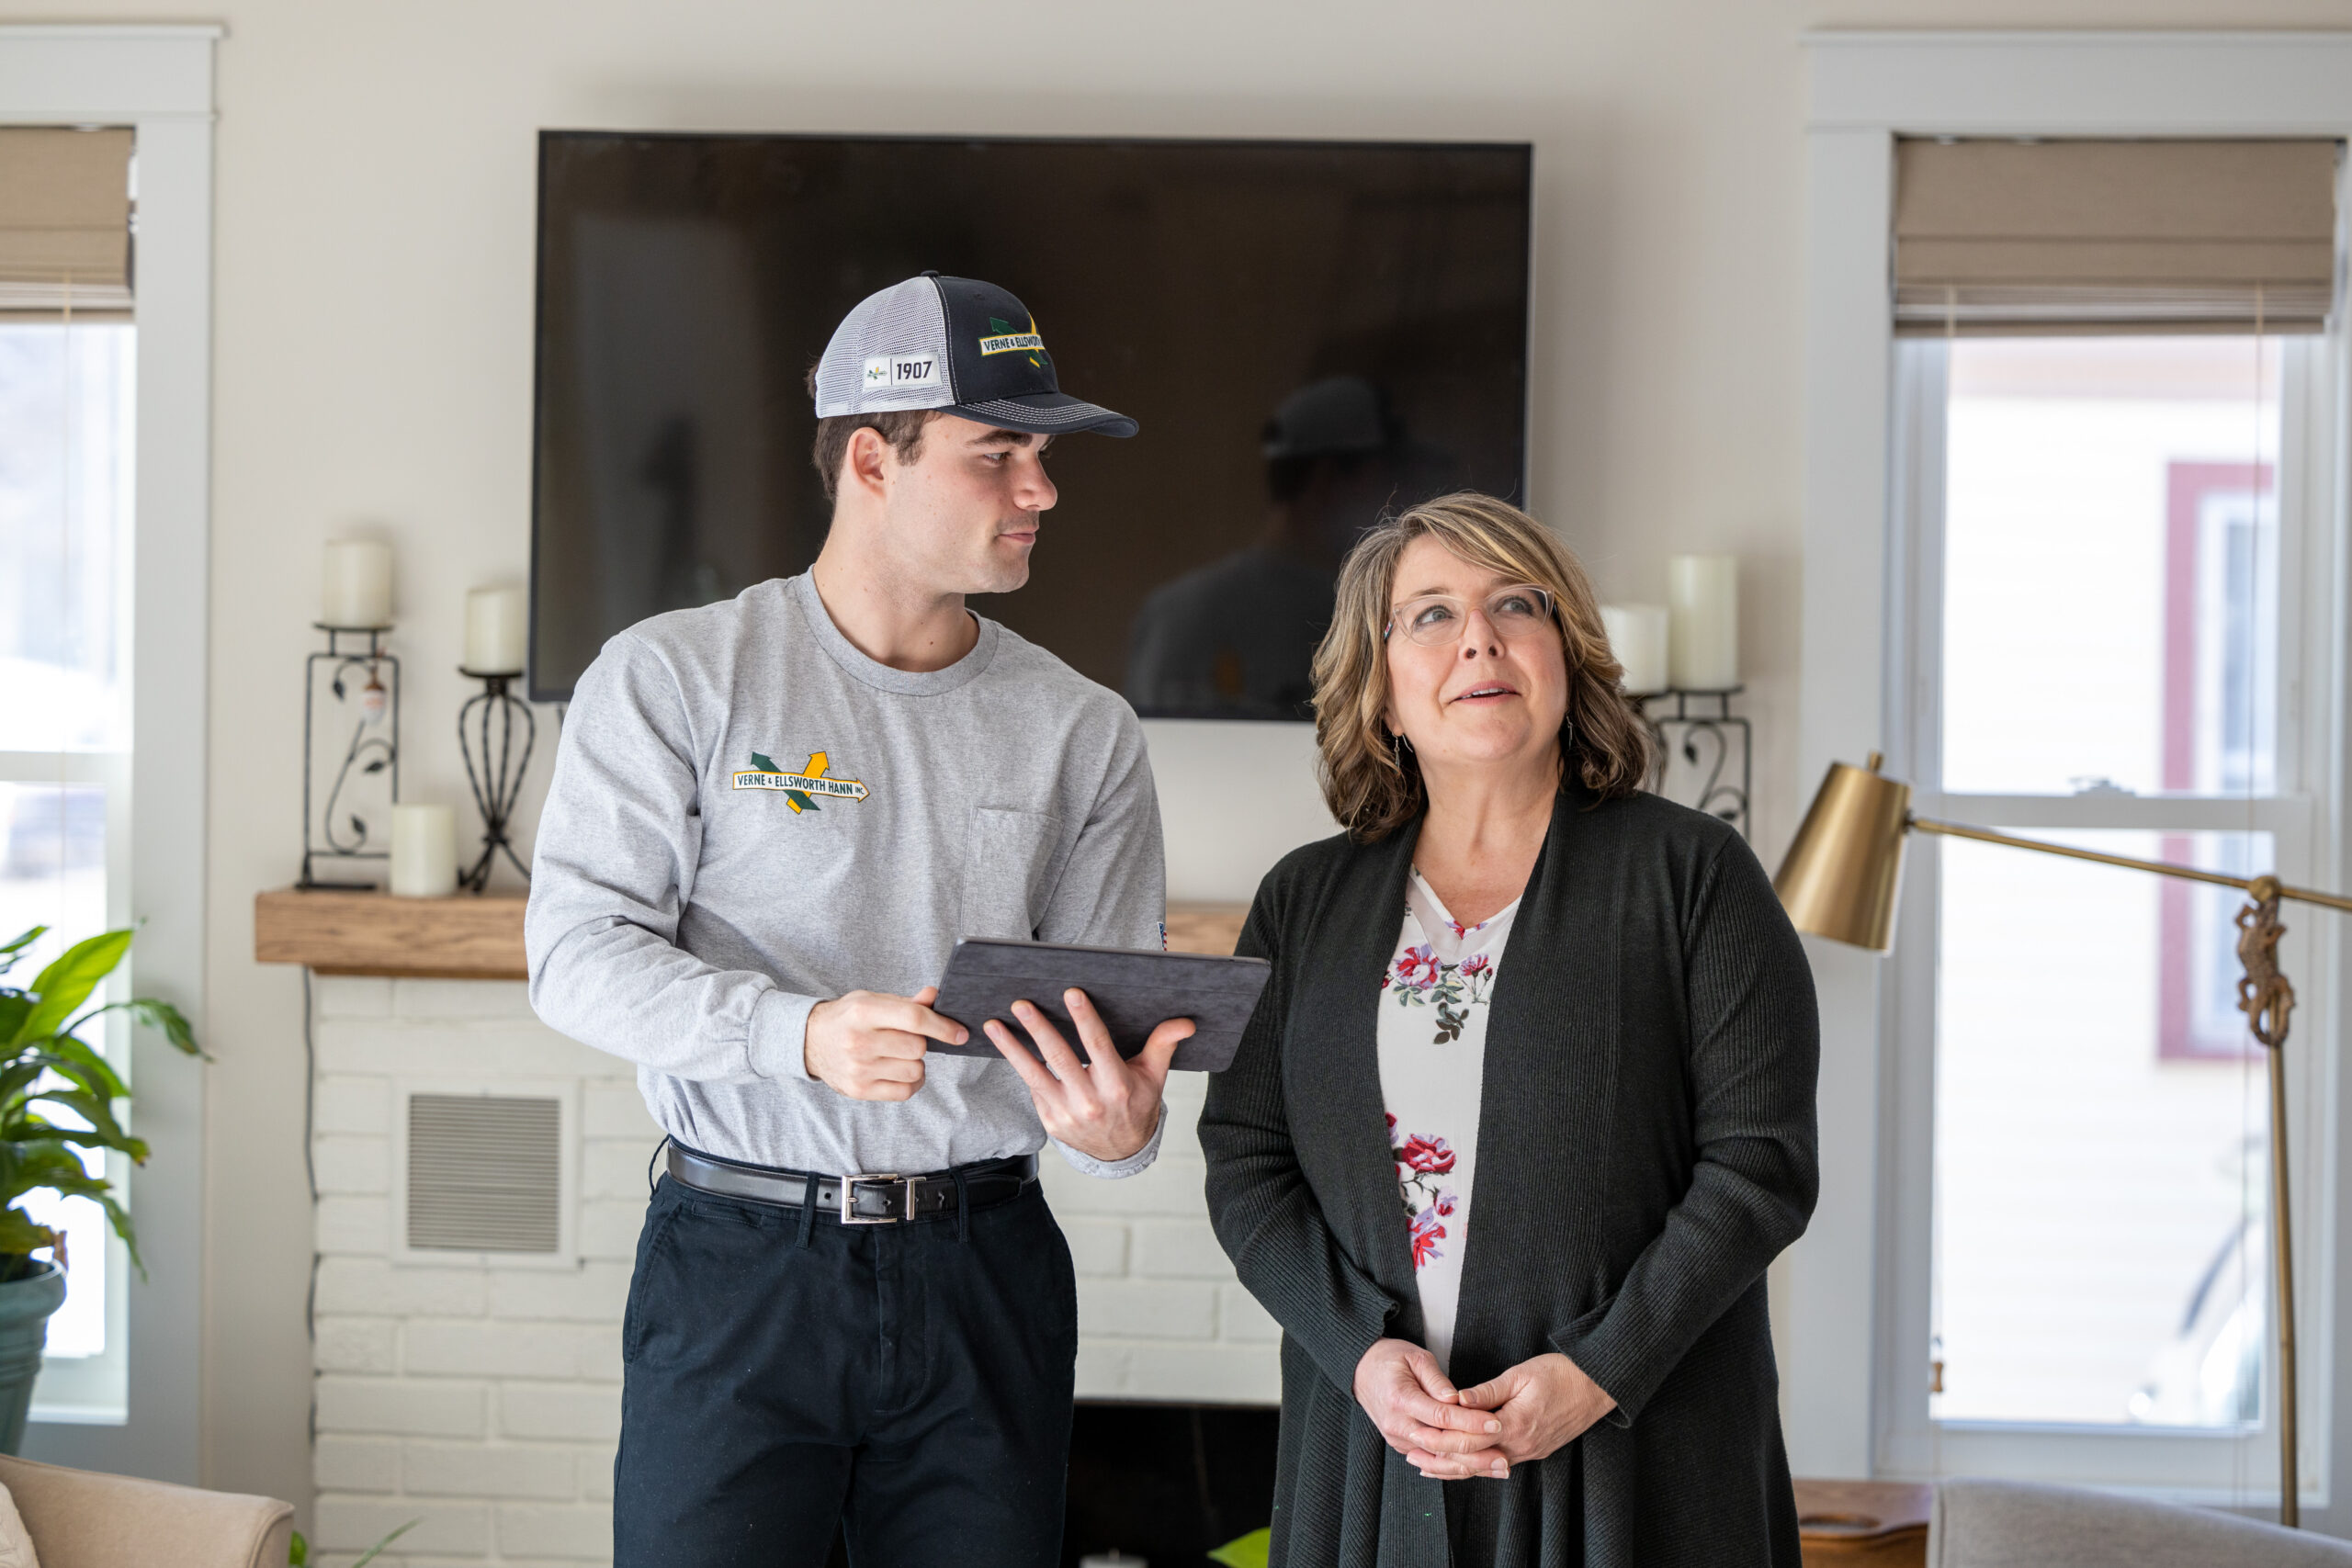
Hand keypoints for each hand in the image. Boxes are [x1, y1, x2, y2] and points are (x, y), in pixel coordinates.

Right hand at [804, 986, 966, 1100]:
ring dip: (915, 1063)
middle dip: (921, 1043)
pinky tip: (899, 1071)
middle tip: (907, 1039)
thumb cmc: (848, 1018)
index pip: (914, 1019)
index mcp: (864, 1011)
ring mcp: (859, 1069)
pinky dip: (910, 1082)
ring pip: (914, 1071)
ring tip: (899, 1055)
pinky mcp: (859, 1090)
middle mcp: (859, 1041)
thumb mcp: (872, 1000)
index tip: (959, 1033)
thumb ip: (906, 1002)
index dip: (943, 1026)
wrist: (810, 1041)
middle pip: (917, 1047)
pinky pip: (904, 1092)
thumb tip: (935, 996)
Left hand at [984, 988, 1192, 1162]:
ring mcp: (1067, 1114)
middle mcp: (1091, 1102)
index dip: (1085, 1019)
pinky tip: (1005, 1045)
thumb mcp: (1154, 1077)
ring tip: (994, 1025)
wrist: (1122, 1152)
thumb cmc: (1138, 1105)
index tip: (1071, 993)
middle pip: (1061, 1058)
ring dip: (1012, 1048)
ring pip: (1035, 1074)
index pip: (1099, 1046)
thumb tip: (1185, 1022)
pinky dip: (1019, 1066)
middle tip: (1021, 1003)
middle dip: (1039, 1029)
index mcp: (1118, 1087)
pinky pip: (1033, 1089)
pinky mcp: (1051, 1122)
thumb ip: (1163, 1045)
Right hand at [1352, 1339, 1502, 1473]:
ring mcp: (1397, 1438)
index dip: (1470, 1422)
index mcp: (1400, 1399)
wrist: (1361, 1371)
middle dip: (1475, 1453)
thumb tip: (1457, 1400)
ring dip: (1468, 1466)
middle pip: (1441, 1445)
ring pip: (1437, 1459)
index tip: (1495, 1424)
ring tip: (1498, 1468)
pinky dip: (1453, 1466)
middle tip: (1504, 1457)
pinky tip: (1476, 1470)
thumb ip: (1436, 1379)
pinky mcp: (1401, 1445)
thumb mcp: (1415, 1357)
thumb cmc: (1390, 1359)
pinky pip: (1429, 1460)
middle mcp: (1397, 1424)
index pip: (1441, 1417)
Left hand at [1403, 1352, 1615, 1479]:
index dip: (1440, 1437)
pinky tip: (1462, 1466)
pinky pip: (1499, 1464)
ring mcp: (1529, 1452)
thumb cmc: (1560, 1374)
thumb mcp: (1521, 1374)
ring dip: (1455, 1468)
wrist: (1597, 1386)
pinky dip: (1476, 1467)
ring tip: (1426, 1467)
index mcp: (1515, 1424)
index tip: (1416, 1434)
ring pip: (1484, 1468)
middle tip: (1411, 1456)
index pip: (1468, 1438)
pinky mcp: (1535, 1451)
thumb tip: (1457, 1398)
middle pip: (1472, 1460)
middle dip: (1440, 1459)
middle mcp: (1521, 1446)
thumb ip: (1487, 1390)